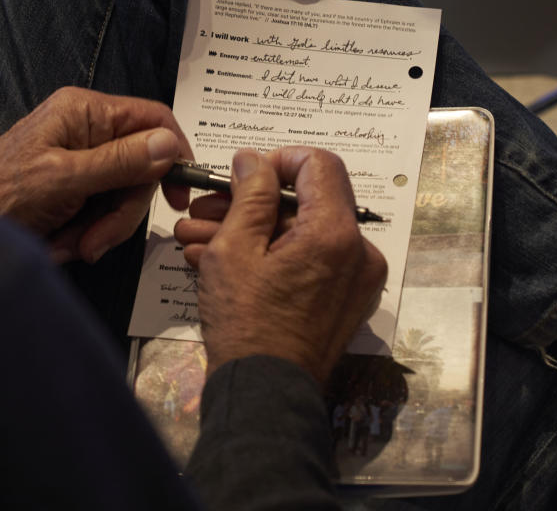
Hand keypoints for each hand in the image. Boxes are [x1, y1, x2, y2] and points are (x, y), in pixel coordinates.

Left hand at [0, 87, 192, 262]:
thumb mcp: (64, 179)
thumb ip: (119, 162)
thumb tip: (169, 145)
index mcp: (85, 111)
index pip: (154, 120)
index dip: (173, 156)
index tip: (178, 197)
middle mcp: (86, 130)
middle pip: (141, 168)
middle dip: (122, 211)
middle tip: (96, 240)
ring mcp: (79, 160)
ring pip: (122, 197)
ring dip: (102, 229)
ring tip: (71, 245)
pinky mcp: (71, 188)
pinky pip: (100, 212)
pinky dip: (86, 234)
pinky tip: (60, 243)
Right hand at [174, 147, 386, 383]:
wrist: (264, 397)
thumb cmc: (245, 324)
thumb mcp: (234, 250)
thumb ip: (249, 195)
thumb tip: (253, 159)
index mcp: (336, 233)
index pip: (319, 164)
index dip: (278, 160)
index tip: (244, 174)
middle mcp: (358, 252)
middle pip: (306, 202)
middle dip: (250, 203)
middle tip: (206, 209)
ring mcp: (355, 279)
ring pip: (300, 234)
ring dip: (251, 231)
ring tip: (198, 238)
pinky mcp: (344, 300)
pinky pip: (308, 261)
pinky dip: (270, 256)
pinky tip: (220, 262)